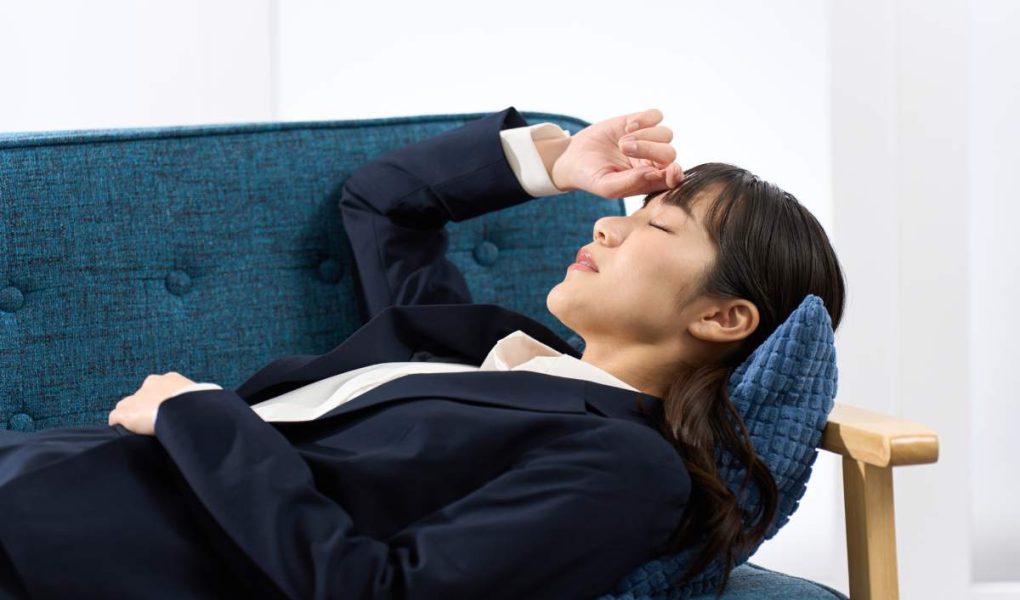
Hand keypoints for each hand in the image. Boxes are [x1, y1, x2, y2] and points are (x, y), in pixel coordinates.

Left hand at [108, 371, 196, 435]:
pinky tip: (129, 434)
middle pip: (142, 397)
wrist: (183, 411)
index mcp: (168, 380)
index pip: (158, 390)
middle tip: (156, 423)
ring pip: (126, 407)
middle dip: (145, 408)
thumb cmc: (197, 406)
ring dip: (132, 416)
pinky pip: (115, 418)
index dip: (161, 403)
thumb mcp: (198, 399)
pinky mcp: (124, 412)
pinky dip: (119, 426)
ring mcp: (136, 397)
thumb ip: (191, 401)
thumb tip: (200, 410)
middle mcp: (149, 384)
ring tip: (142, 430)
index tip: (166, 414)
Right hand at [549, 108, 683, 198]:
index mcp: (650, 181)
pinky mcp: (640, 122)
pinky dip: (644, 119)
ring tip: (622, 142)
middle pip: (669, 153)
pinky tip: (627, 126)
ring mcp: (648, 140)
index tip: (669, 170)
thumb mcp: (606, 187)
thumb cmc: (592, 177)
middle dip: (649, 149)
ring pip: (665, 134)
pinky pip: (656, 116)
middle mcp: (653, 161)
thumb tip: (653, 172)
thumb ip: (630, 183)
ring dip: (643, 136)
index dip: (675, 174)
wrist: (574, 157)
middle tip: (624, 149)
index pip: (674, 179)